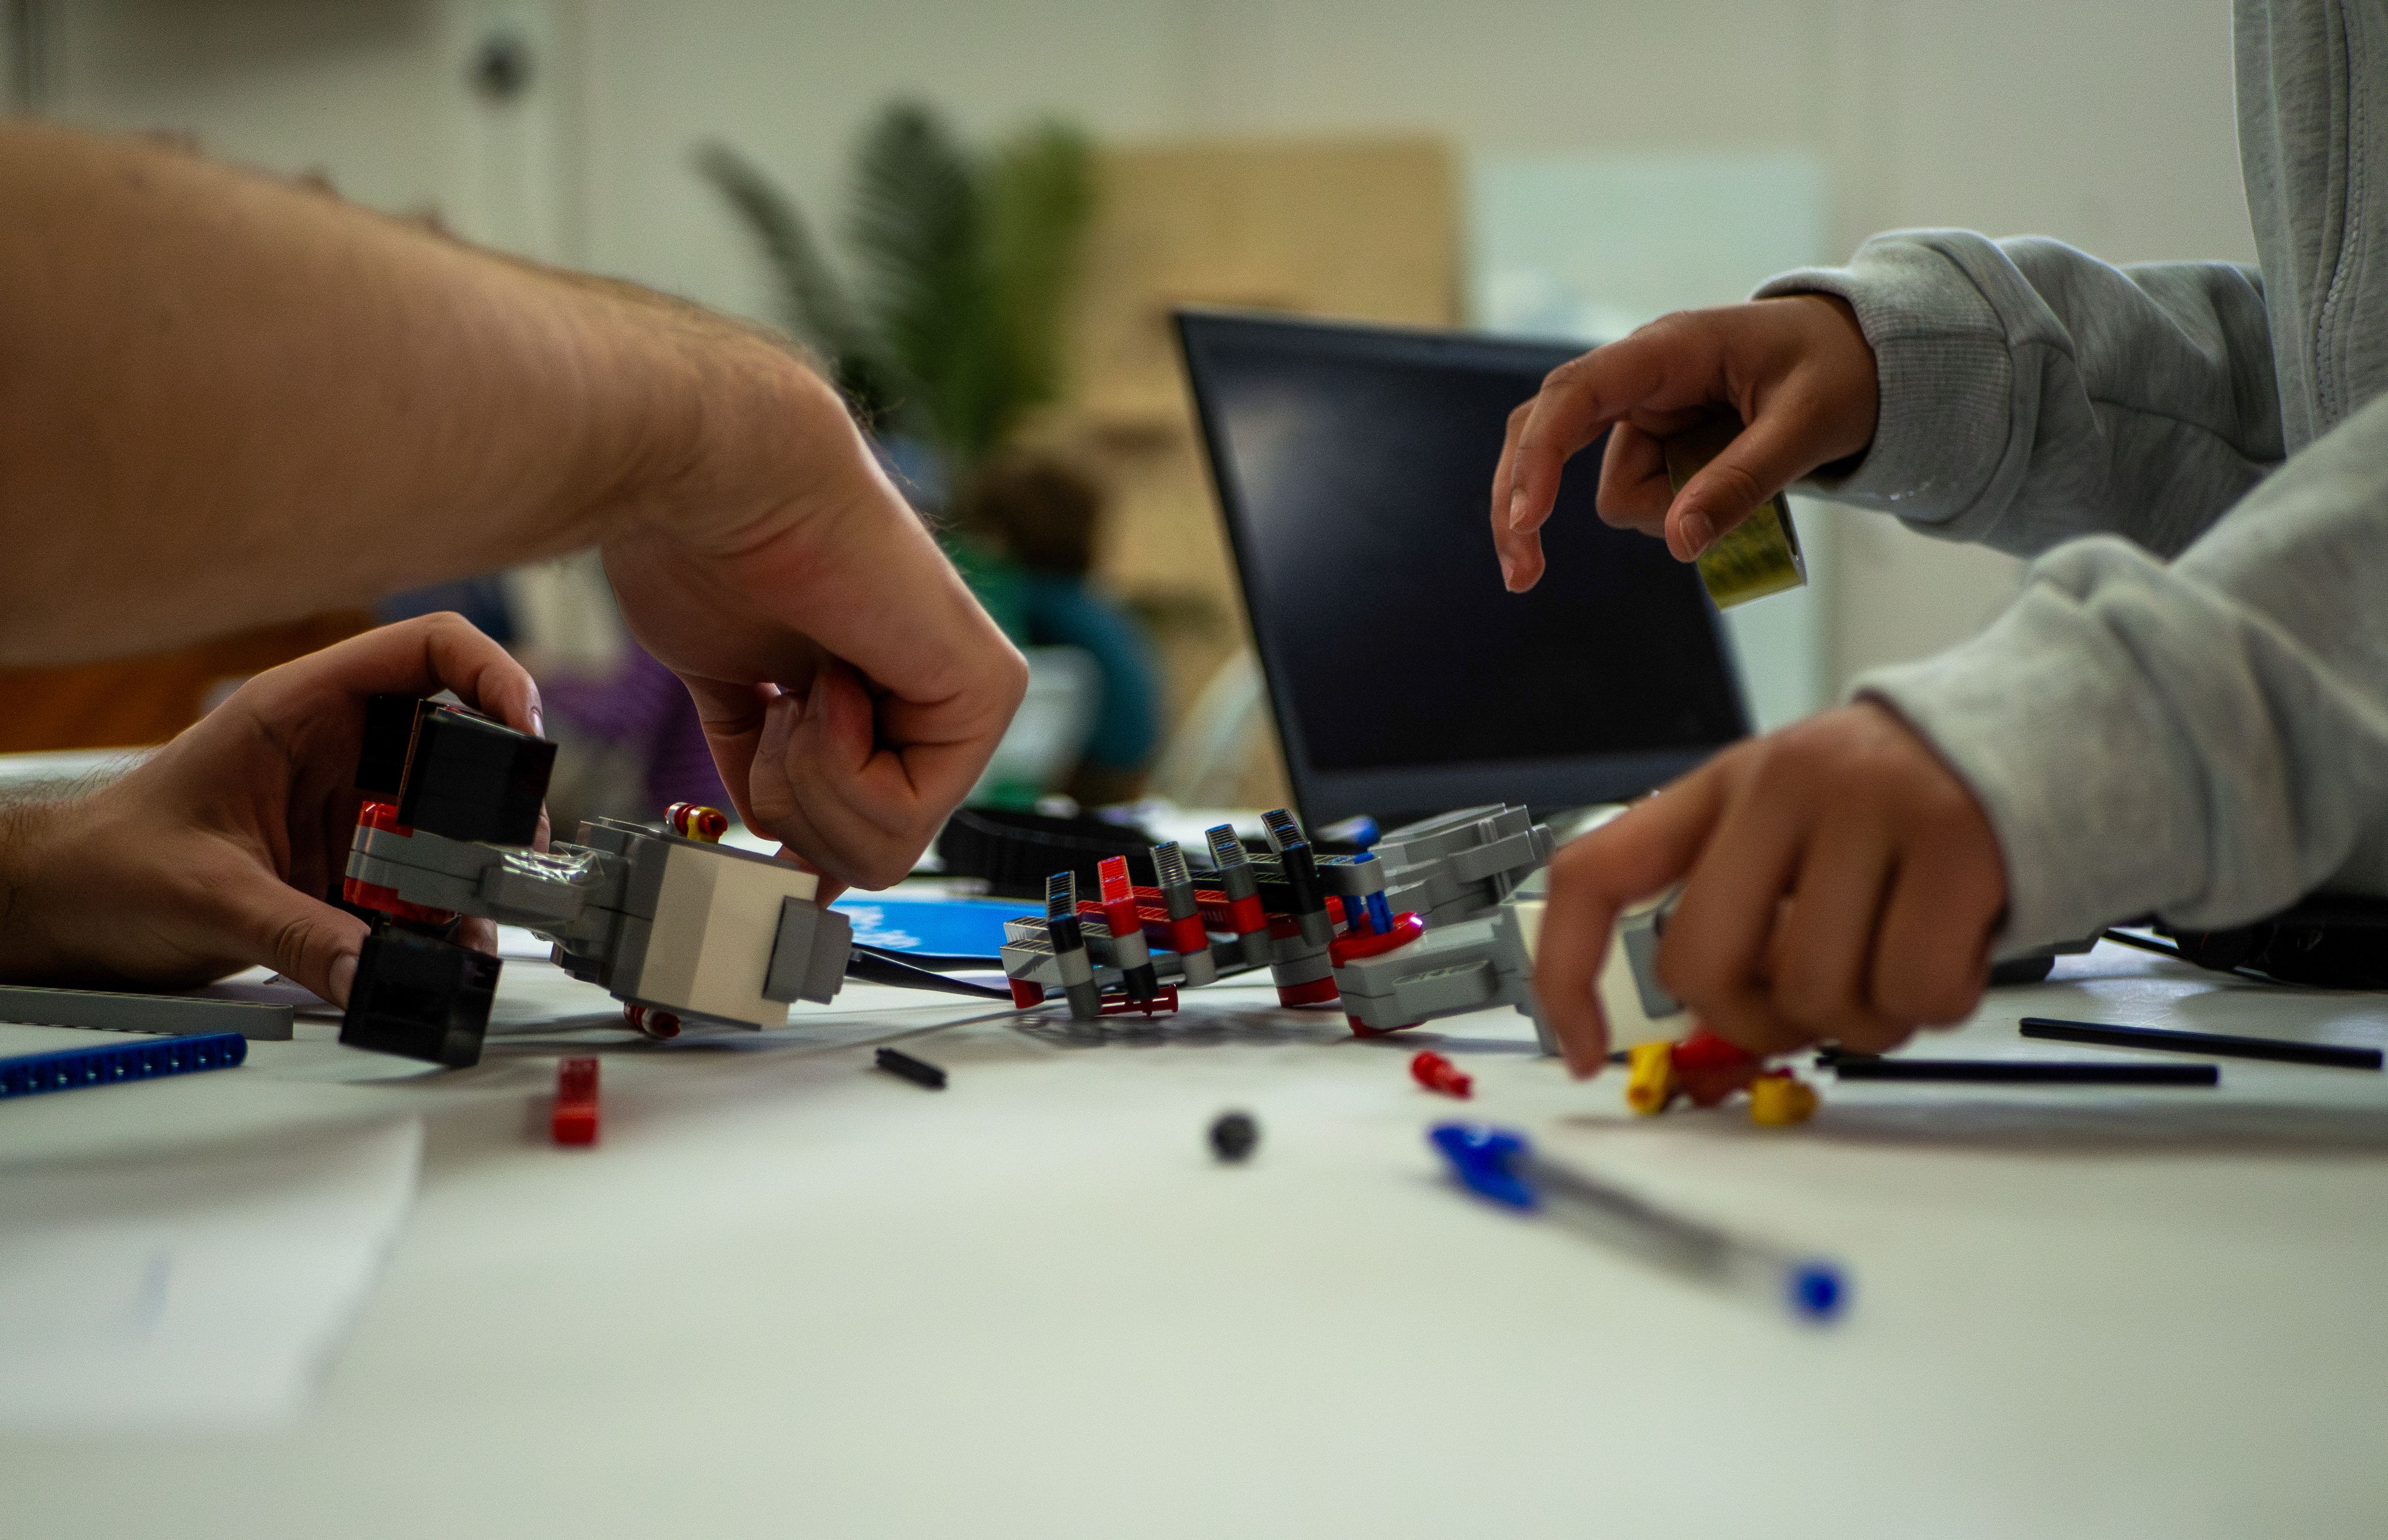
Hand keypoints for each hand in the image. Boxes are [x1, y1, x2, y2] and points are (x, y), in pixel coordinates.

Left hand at [0, 614, 539, 1005]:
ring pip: (450, 827)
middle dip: (498, 802)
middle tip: (508, 856)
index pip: (428, 651)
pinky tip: (439, 951)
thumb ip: (295, 935)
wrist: (63, 911)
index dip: (493, 674)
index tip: (525, 732)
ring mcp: (352, 813)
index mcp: (302, 711)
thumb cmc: (105, 865)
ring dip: (470, 875)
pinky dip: (441, 921)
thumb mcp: (204, 895)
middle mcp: (340, 752)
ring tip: (473, 922)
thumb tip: (370, 974)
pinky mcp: (352, 870)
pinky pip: (421, 888)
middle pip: (461, 748)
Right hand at [602, 361, 1025, 893]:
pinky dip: (835, 764)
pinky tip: (827, 679)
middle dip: (794, 808)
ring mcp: (968, 701)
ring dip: (807, 782)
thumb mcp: (736, 700)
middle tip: (779, 704)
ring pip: (883, 853)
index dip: (794, 830)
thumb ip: (777, 776)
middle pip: (866, 861)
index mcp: (879, 703)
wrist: (712, 480)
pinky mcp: (989, 691)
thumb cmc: (702, 551)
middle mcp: (933, 703)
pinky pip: (906, 817)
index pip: (855, 842)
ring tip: (801, 682)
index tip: (760, 745)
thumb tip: (791, 862)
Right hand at [1491, 294, 1877, 589]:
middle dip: (1527, 504)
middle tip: (1524, 580)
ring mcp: (1643, 415)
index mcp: (1668, 350)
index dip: (1539, 455)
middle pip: (1544, 435)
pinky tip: (1723, 496)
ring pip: (1616, 492)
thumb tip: (1677, 543)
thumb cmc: (1838, 370)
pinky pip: (1643, 499)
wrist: (1862, 357)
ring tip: (1749, 484)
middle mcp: (1638, 379)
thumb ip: (1743, 480)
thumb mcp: (1808, 425)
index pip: (1576, 394)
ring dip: (1666, 513)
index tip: (1526, 520)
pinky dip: (1675, 515)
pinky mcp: (1656, 445)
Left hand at [1532, 701, 2006, 1073]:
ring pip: (1814, 992)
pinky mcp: (1955, 845)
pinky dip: (1933, 1002)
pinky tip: (1950, 951)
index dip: (1566, 972)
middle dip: (1751, 1020)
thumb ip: (1735, 918)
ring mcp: (1868, 807)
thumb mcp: (1790, 836)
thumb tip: (1701, 1036)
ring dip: (1860, 1016)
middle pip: (1702, 965)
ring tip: (1896, 957)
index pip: (1595, 872)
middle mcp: (1781, 784)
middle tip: (1806, 1008)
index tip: (1581, 1053)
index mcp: (1720, 788)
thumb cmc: (1889, 815)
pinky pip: (1912, 990)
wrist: (2026, 738)